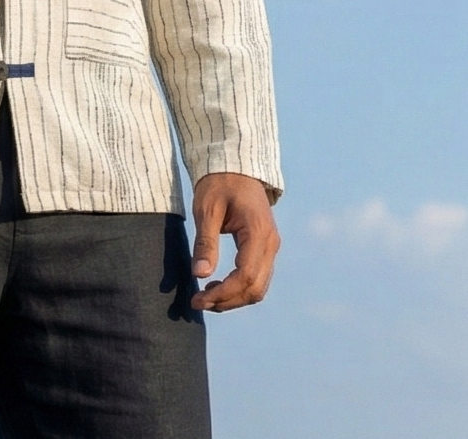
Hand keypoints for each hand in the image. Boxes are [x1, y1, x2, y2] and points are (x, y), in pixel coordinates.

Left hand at [190, 172, 279, 312]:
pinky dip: (239, 288)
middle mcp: (271, 243)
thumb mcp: (206, 210)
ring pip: (258, 287)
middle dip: (227, 301)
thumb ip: (205, 242)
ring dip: (233, 298)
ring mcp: (271, 247)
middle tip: (198, 302)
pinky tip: (217, 286)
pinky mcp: (265, 248)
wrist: (235, 167)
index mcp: (258, 232)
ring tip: (205, 297)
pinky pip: (257, 278)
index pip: (246, 276)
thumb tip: (199, 275)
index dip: (223, 293)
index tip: (199, 299)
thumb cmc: (218, 183)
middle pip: (255, 289)